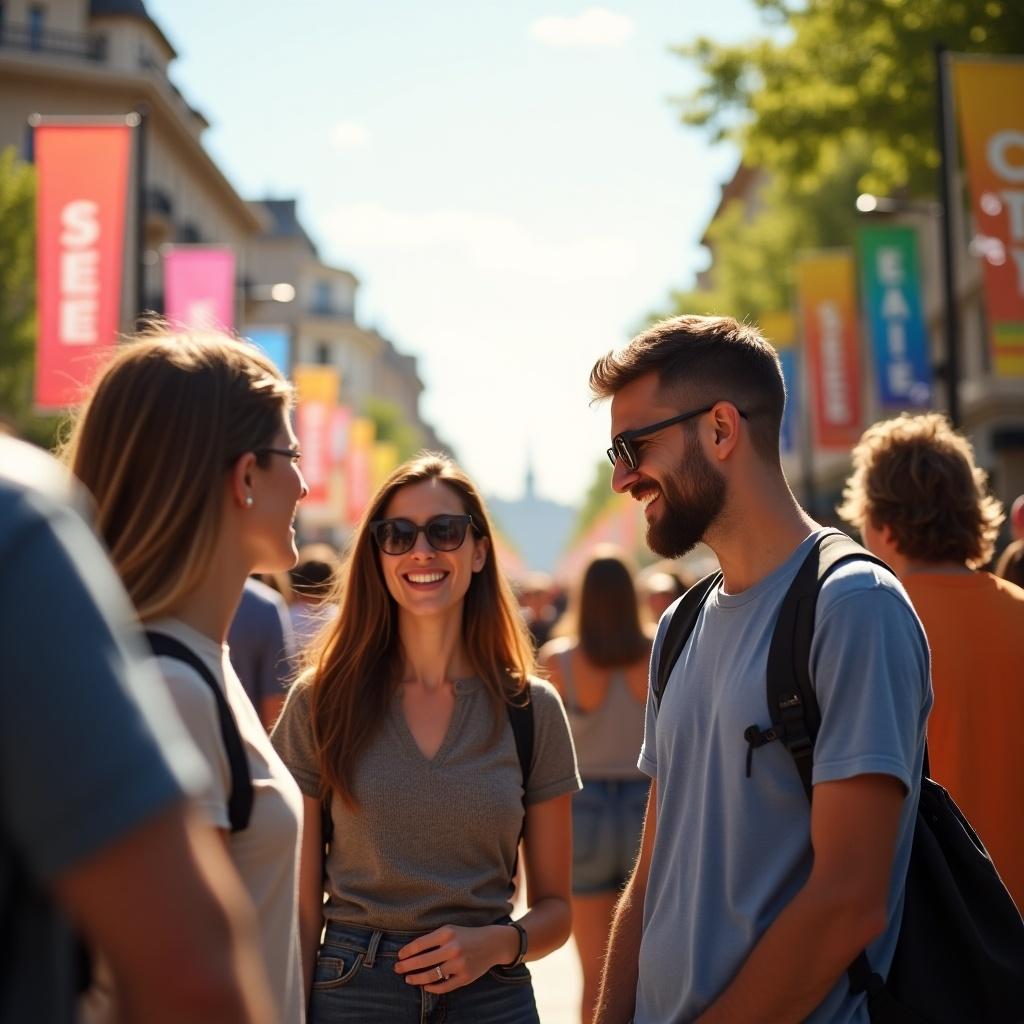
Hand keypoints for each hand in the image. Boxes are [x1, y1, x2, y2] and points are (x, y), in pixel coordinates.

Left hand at [394, 924, 516, 992]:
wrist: (492, 943)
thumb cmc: (466, 936)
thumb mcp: (450, 930)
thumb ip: (433, 939)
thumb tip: (411, 952)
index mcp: (447, 933)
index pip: (420, 944)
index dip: (407, 951)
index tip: (399, 956)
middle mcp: (453, 948)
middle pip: (422, 961)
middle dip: (406, 966)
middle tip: (397, 969)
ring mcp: (459, 964)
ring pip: (431, 975)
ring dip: (416, 978)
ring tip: (408, 979)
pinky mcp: (465, 977)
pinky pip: (444, 986)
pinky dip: (432, 988)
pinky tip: (425, 986)